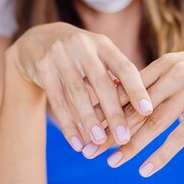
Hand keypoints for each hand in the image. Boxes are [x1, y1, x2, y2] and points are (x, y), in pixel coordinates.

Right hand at [8, 22, 153, 151]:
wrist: (36, 40)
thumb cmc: (78, 55)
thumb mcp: (97, 56)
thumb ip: (116, 75)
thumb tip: (142, 106)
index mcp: (102, 43)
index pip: (124, 67)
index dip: (137, 89)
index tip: (148, 111)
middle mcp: (82, 46)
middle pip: (101, 83)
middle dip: (114, 113)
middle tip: (125, 138)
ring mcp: (60, 55)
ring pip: (77, 93)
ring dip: (90, 120)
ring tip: (100, 142)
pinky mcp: (42, 67)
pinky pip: (57, 100)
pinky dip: (68, 124)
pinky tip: (77, 142)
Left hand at [84, 44, 183, 176]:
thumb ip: (159, 78)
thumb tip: (128, 92)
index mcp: (165, 63)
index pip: (127, 89)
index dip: (104, 108)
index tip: (83, 123)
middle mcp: (175, 75)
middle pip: (134, 108)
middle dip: (109, 130)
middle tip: (87, 149)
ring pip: (152, 124)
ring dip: (129, 145)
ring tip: (110, 161)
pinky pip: (178, 138)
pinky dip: (160, 155)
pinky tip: (144, 169)